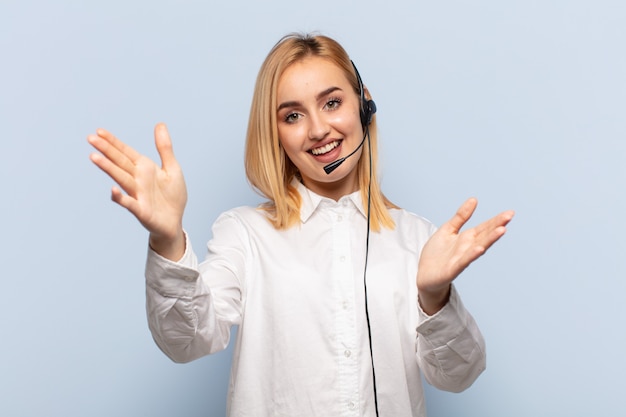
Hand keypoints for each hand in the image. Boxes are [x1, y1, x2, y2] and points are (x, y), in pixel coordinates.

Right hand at [88, 123, 186, 258]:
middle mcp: (138, 179)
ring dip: (108, 168)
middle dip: (106, 150)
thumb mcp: (172, 168)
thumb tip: (160, 124)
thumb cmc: (172, 195)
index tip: (99, 131)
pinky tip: (113, 190)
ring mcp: (138, 194)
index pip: (126, 152)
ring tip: (94, 157)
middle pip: (120, 162)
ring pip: (121, 178)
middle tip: (90, 138)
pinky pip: (129, 203)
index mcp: (144, 168)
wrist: (174, 222)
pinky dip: (121, 198)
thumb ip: (164, 147)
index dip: (114, 142)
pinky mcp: (141, 210)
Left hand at [417, 198, 513, 314]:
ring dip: (489, 240)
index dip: (496, 220)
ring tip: (502, 230)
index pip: (484, 227)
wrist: (425, 275)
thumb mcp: (448, 229)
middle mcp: (467, 248)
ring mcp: (461, 259)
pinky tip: (479, 248)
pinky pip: (463, 261)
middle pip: (484, 235)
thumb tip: (474, 199)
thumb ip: (461, 216)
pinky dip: (471, 255)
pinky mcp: (452, 269)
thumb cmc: (437, 253)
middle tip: (510, 217)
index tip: (510, 213)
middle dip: (497, 226)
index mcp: (467, 238)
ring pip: (477, 248)